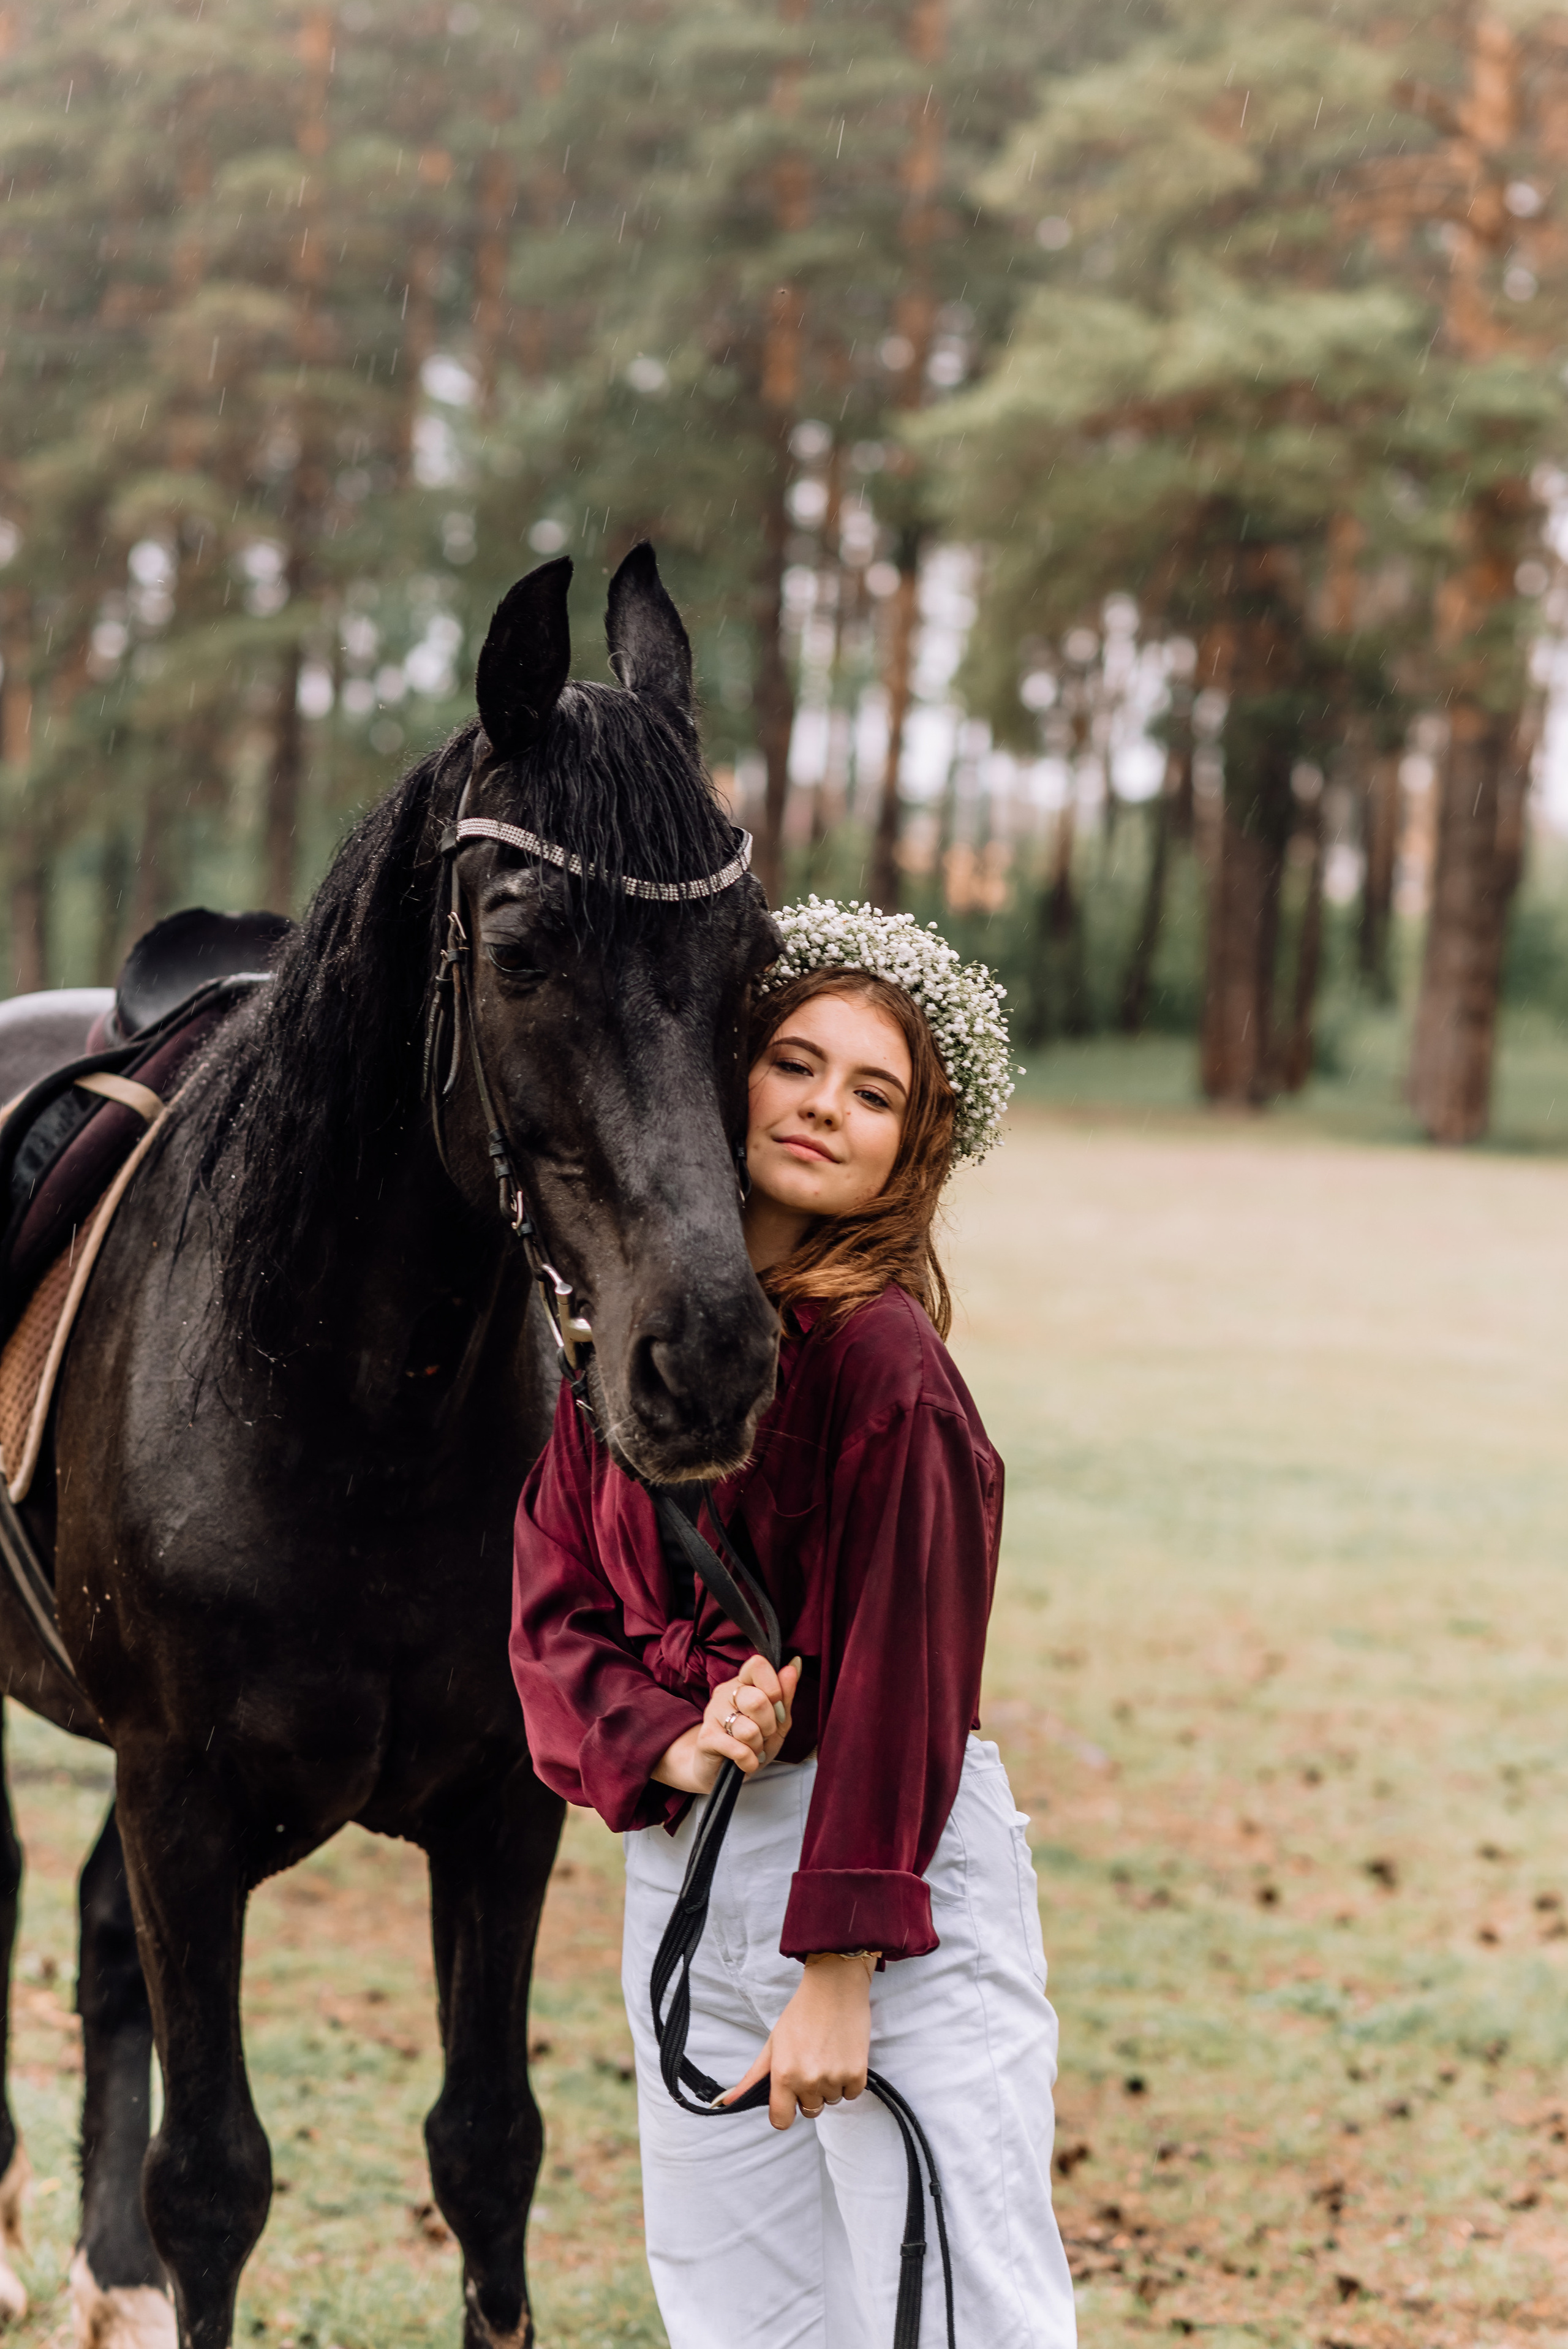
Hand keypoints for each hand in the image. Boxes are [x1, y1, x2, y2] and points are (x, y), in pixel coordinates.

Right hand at [652, 1654, 800, 1793]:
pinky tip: (746, 1762)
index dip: (774, 1687)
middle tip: (764, 1734)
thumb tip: (795, 1664)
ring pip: (748, 1729)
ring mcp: (712, 1713)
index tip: (777, 1706)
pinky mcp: (706, 1737)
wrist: (722, 1771)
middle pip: (757, 1700)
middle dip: (769, 1725)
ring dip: (758, 1746)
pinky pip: (738, 1750)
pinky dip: (749, 1761)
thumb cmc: (753, 1742)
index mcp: (743, 1683)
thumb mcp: (777, 1721)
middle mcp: (725, 1692)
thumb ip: (786, 1695)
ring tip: (752, 1748)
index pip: (757, 1665)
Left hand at [718, 1951, 875, 2128]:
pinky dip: (848, 2080)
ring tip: (827, 2055)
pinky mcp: (858, 2074)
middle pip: (809, 2110)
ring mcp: (835, 2079)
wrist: (835, 1987)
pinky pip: (851, 2094)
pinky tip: (842, 2055)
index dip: (784, 2111)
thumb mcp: (772, 2044)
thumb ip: (752, 2078)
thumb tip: (727, 2102)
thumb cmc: (800, 2013)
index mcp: (784, 2075)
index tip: (788, 2098)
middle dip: (808, 2092)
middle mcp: (809, 2081)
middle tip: (810, 2062)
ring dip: (829, 2085)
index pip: (781, 2121)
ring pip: (831, 2100)